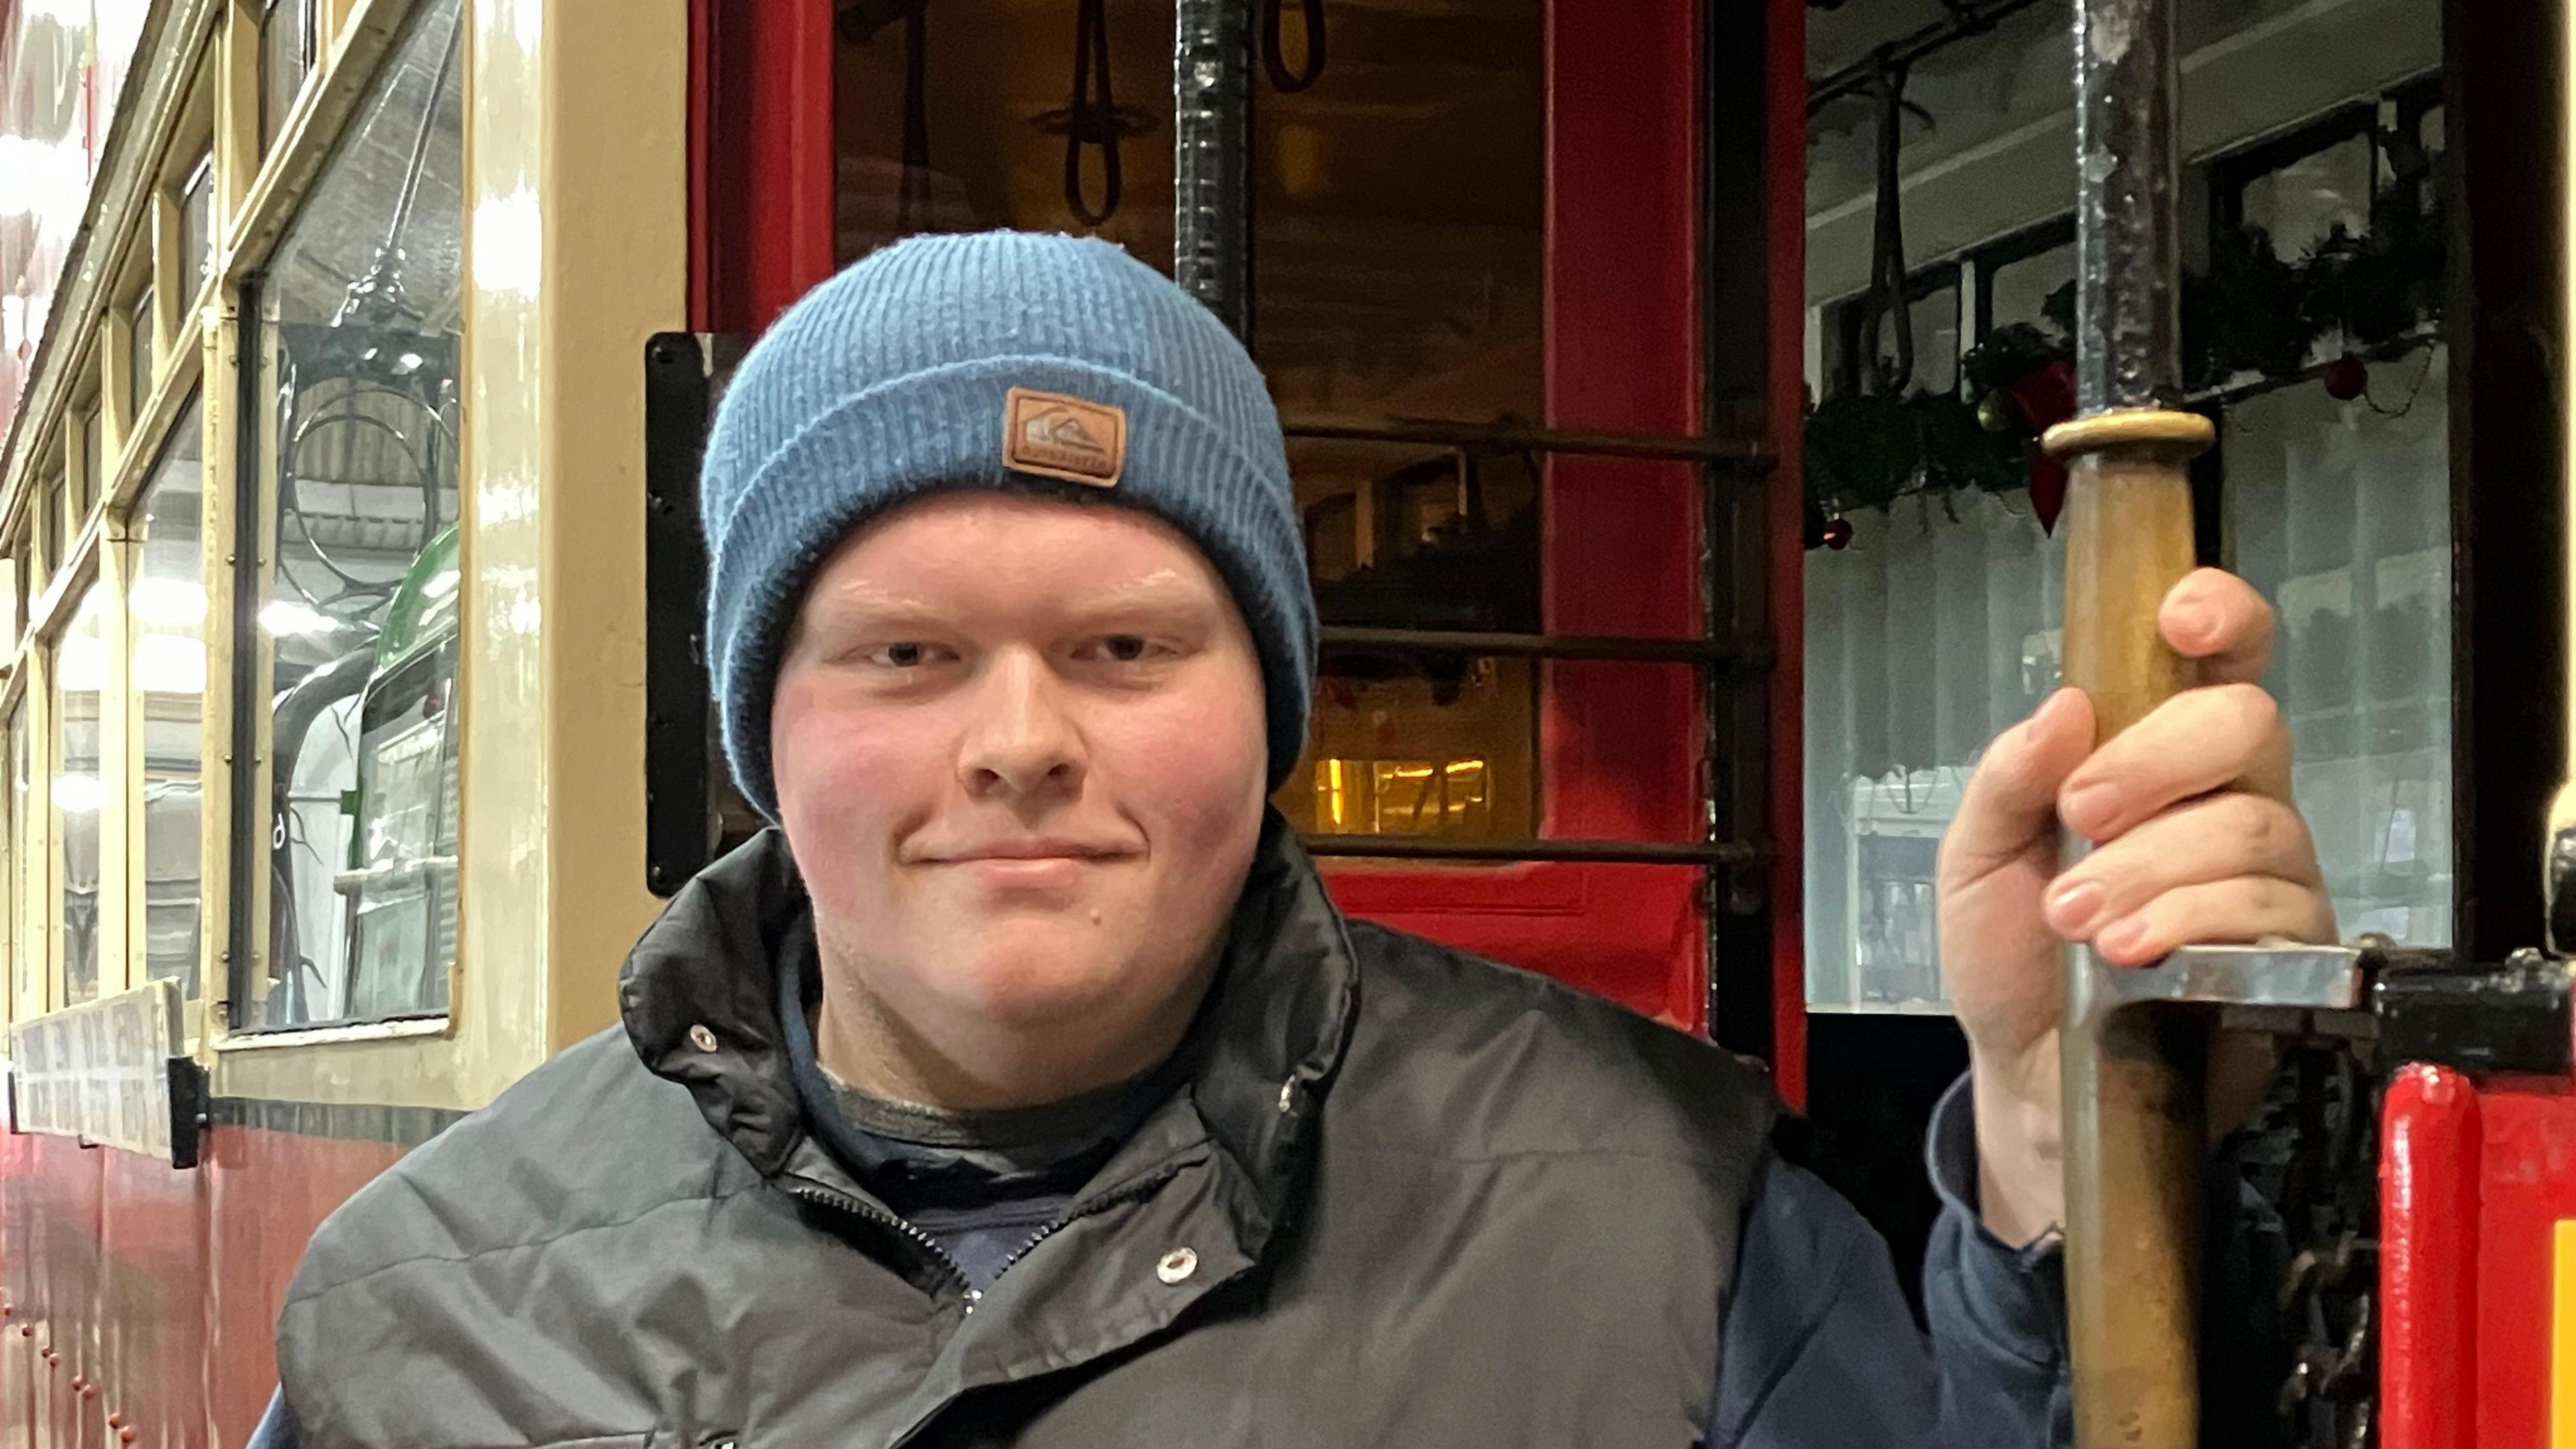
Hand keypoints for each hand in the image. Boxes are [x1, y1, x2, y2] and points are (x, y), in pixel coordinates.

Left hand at [1935, 568, 2334, 1245]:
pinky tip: (2122, 955)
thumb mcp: (1972, 858)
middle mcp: (2226, 799)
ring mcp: (2270, 874)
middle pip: (2248, 724)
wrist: (2029, 1075)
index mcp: (2154, 757)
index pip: (2222, 661)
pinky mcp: (2290, 952)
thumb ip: (2007, 780)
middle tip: (2079, 814)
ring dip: (2147, 868)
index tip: (2180, 617)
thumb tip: (2065, 705)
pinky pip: (2267, 911)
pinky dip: (2183, 923)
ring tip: (2074, 921)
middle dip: (2156, 761)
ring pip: (2251, 825)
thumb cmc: (2011, 957)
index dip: (2222, 617)